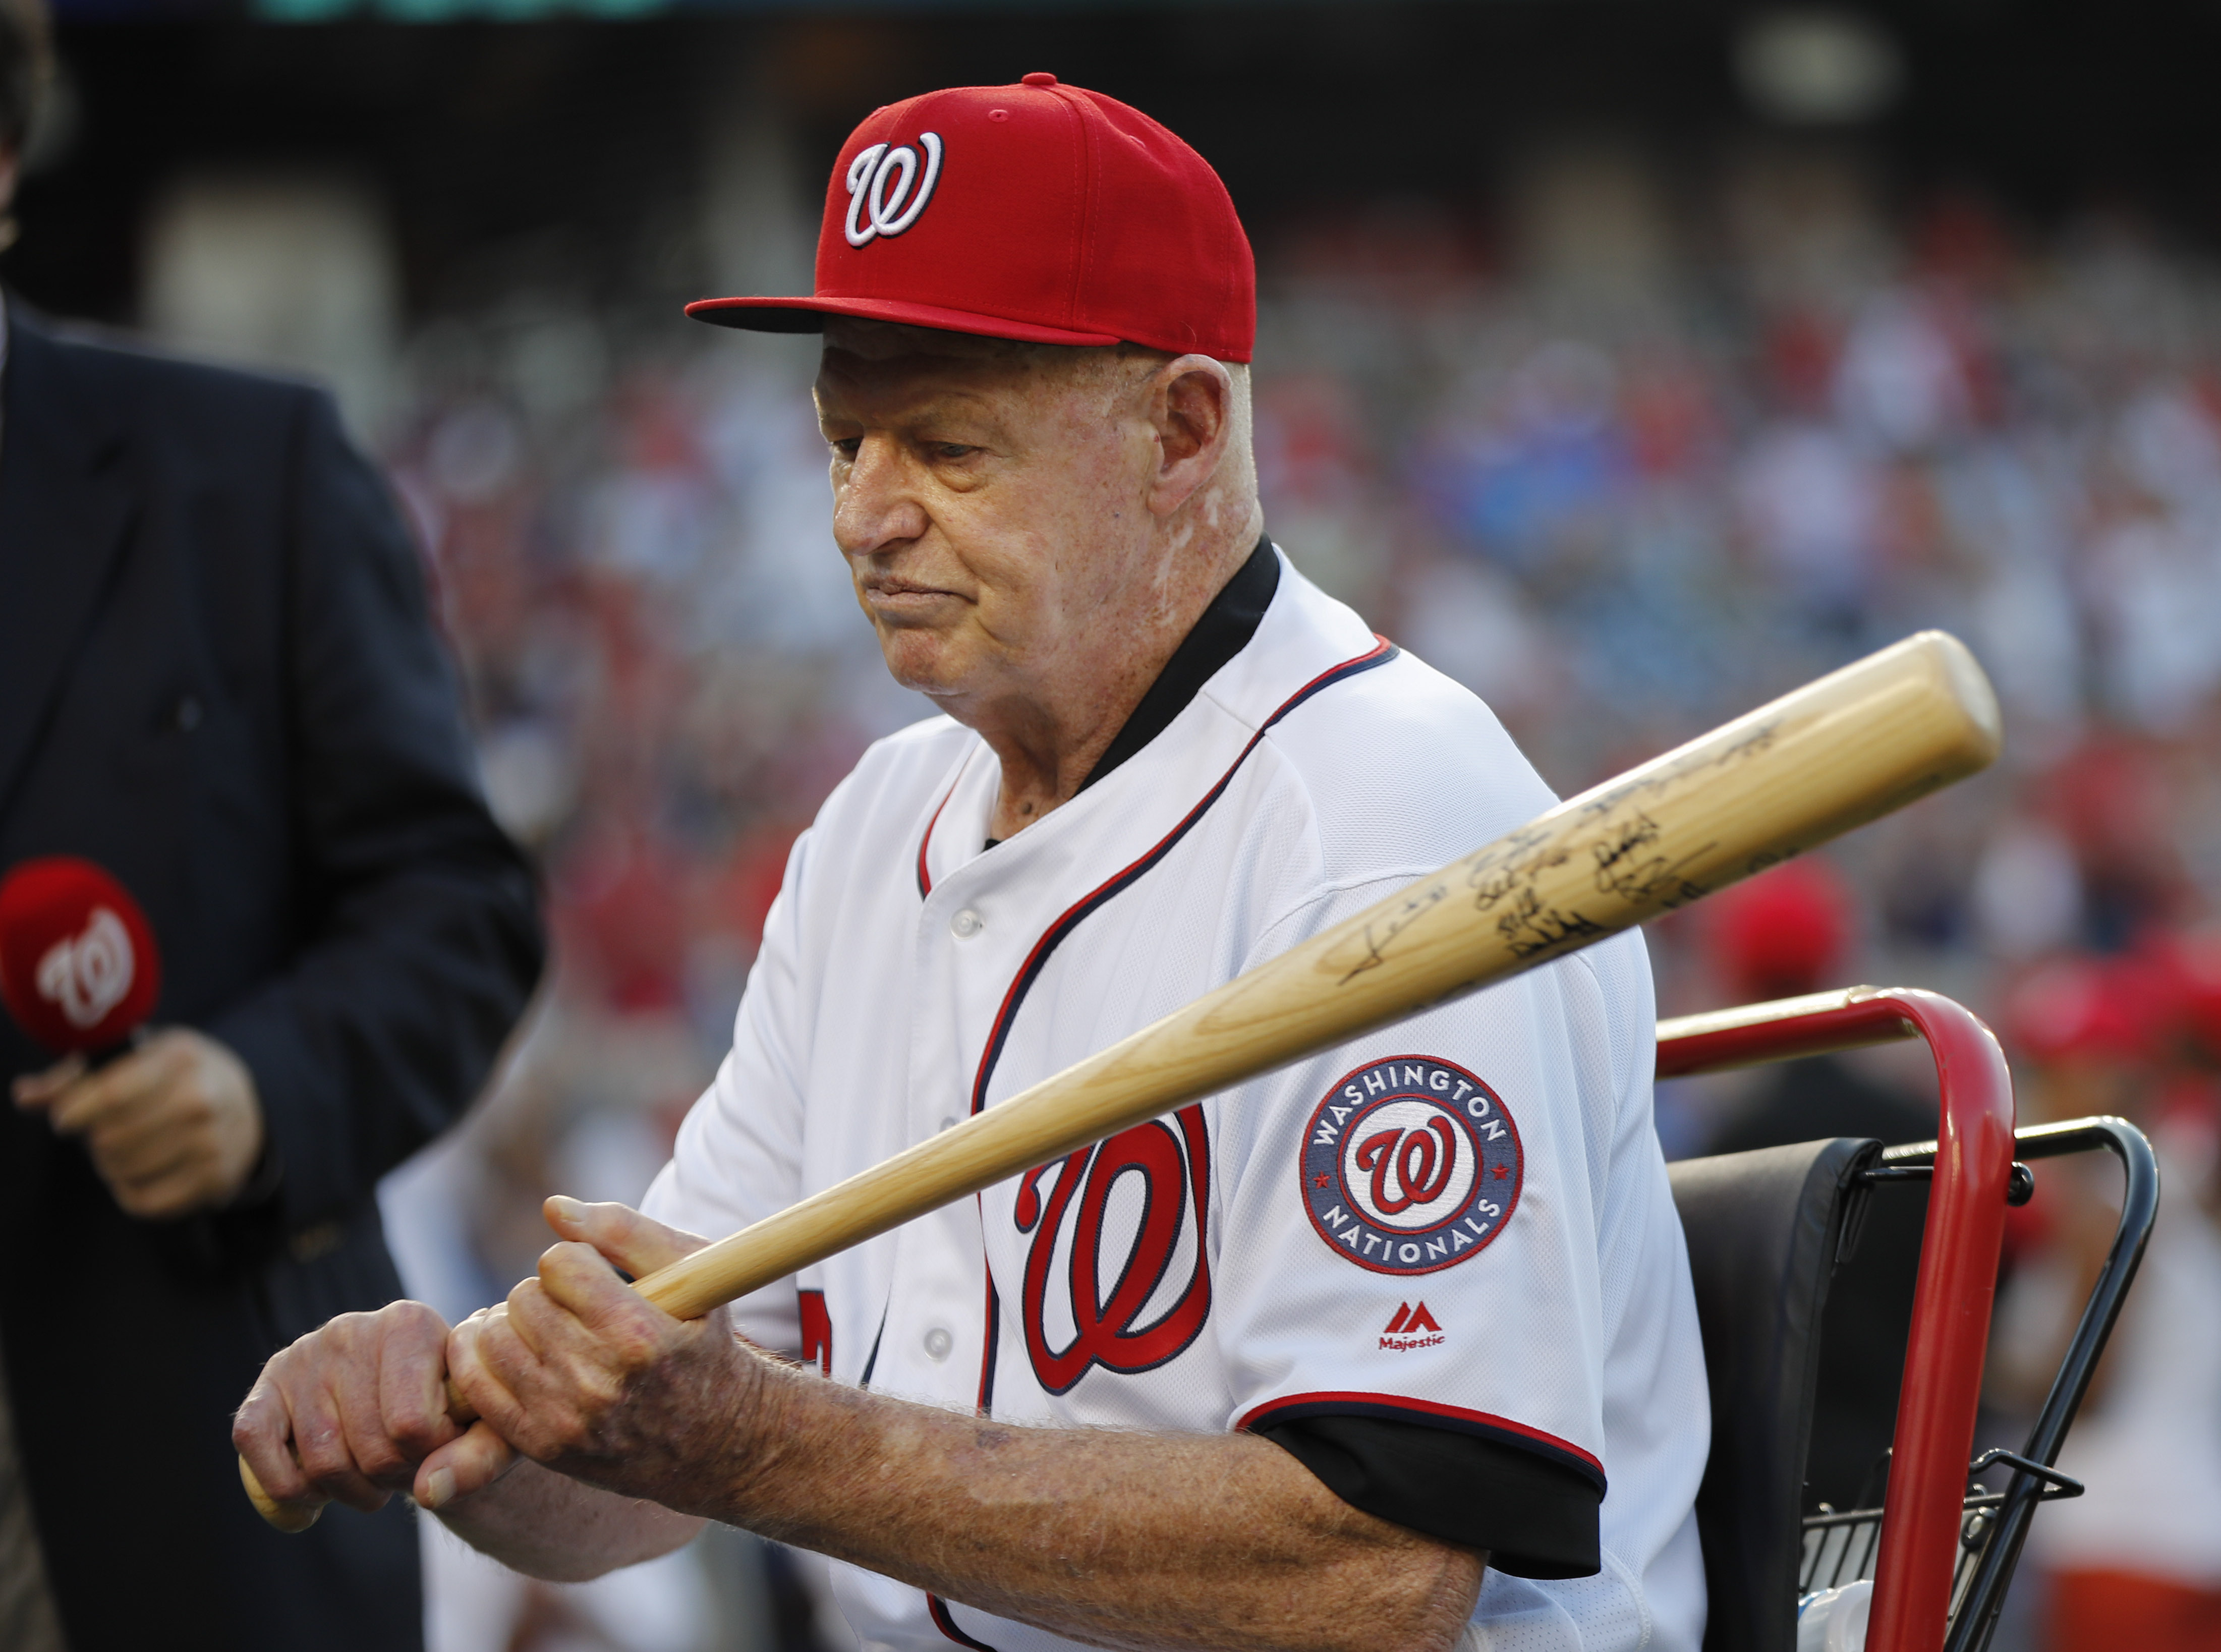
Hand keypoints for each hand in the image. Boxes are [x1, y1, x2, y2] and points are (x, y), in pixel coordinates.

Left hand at [14, 1028, 265, 1217]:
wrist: (246, 1106)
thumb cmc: (177, 1076)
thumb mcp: (140, 1056)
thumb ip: (77, 1075)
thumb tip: (24, 1095)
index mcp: (179, 1058)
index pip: (110, 1093)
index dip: (73, 1111)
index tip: (64, 1119)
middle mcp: (199, 1100)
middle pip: (109, 1138)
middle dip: (94, 1139)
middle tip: (102, 1132)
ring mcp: (210, 1142)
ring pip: (122, 1171)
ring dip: (110, 1165)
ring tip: (123, 1150)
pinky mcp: (213, 1178)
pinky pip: (144, 1202)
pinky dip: (129, 1192)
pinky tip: (138, 1174)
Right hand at [233, 1299, 478, 1520]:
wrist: (416, 1398)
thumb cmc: (458, 1413)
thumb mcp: (489, 1427)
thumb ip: (479, 1457)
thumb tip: (430, 1491)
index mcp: (410, 1322)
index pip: (412, 1425)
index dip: (431, 1458)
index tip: (442, 1448)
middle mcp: (350, 1329)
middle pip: (370, 1449)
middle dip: (394, 1479)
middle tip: (407, 1469)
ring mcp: (301, 1356)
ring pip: (321, 1462)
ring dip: (351, 1492)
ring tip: (374, 1476)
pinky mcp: (264, 1389)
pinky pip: (256, 1448)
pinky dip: (287, 1490)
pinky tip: (316, 1500)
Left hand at [425, 1198, 768, 1514]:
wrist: (712, 1438)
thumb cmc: (698, 1341)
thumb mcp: (691, 1274)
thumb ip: (624, 1229)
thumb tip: (552, 1208)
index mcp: (640, 1335)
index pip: (559, 1264)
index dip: (575, 1260)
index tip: (594, 1278)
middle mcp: (599, 1383)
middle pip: (524, 1298)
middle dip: (546, 1293)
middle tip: (573, 1308)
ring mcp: (565, 1420)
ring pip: (493, 1337)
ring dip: (513, 1323)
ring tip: (544, 1329)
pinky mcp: (540, 1446)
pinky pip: (475, 1384)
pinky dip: (478, 1357)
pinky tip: (507, 1347)